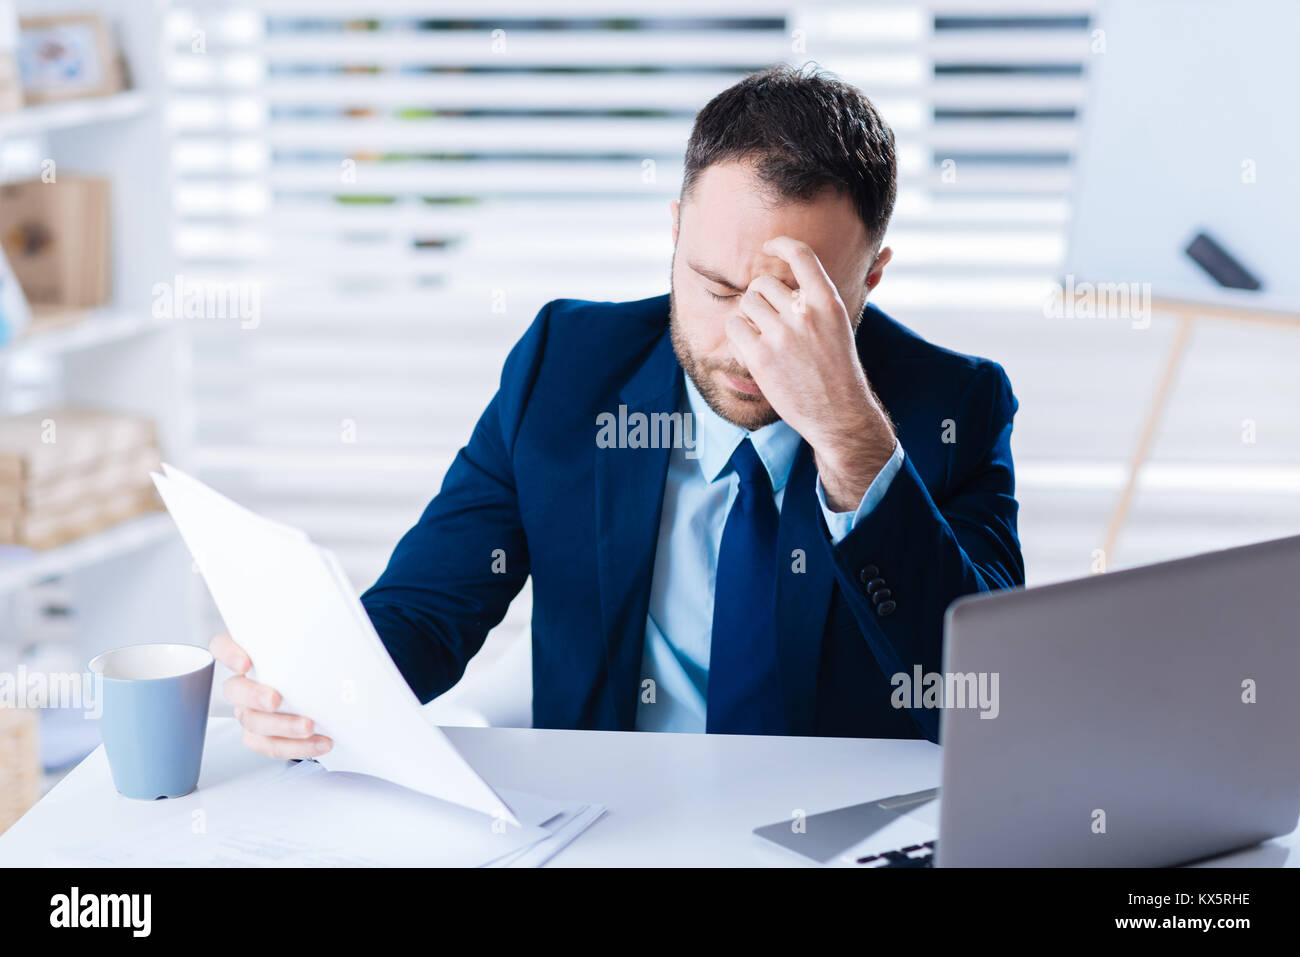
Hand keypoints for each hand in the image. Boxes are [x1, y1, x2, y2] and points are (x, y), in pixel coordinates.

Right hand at [210, 633, 332, 759]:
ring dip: (282, 726)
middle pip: (234, 690)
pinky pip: (271, 745)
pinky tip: (320, 742)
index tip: (246, 662)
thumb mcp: (312, 644)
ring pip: (253, 722)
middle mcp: (245, 684)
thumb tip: (340, 623)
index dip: (228, 654)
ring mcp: (251, 712)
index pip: (222, 647)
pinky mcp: (263, 736)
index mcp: (250, 656)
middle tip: (276, 700)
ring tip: (309, 726)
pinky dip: (296, 747)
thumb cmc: (313, 664)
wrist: (328, 694)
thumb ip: (314, 634)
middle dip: (254, 696)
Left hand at [727, 236, 895, 509]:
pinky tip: (749, 345)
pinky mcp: (761, 357)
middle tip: (767, 316)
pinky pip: (734, 327)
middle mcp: (805, 314)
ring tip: (760, 333)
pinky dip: (737, 332)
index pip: (801, 256)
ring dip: (748, 314)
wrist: (839, 414)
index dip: (781, 245)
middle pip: (763, 283)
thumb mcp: (840, 327)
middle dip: (760, 296)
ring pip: (747, 303)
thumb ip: (818, 301)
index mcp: (828, 302)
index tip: (769, 247)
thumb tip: (797, 277)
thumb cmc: (838, 370)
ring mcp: (782, 336)